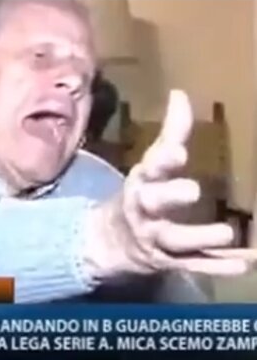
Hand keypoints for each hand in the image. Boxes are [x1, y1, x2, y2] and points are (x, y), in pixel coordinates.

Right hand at [84, 90, 251, 277]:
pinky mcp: (169, 261)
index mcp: (142, 182)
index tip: (178, 153)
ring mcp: (156, 239)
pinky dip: (216, 267)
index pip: (150, 168)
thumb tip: (180, 93)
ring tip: (227, 233)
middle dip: (169, 196)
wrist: (114, 240)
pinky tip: (244, 265)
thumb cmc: (142, 195)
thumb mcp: (151, 165)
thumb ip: (170, 133)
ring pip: (174, 240)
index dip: (162, 160)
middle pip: (154, 203)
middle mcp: (145, 210)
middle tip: (192, 191)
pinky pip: (192, 265)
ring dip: (200, 237)